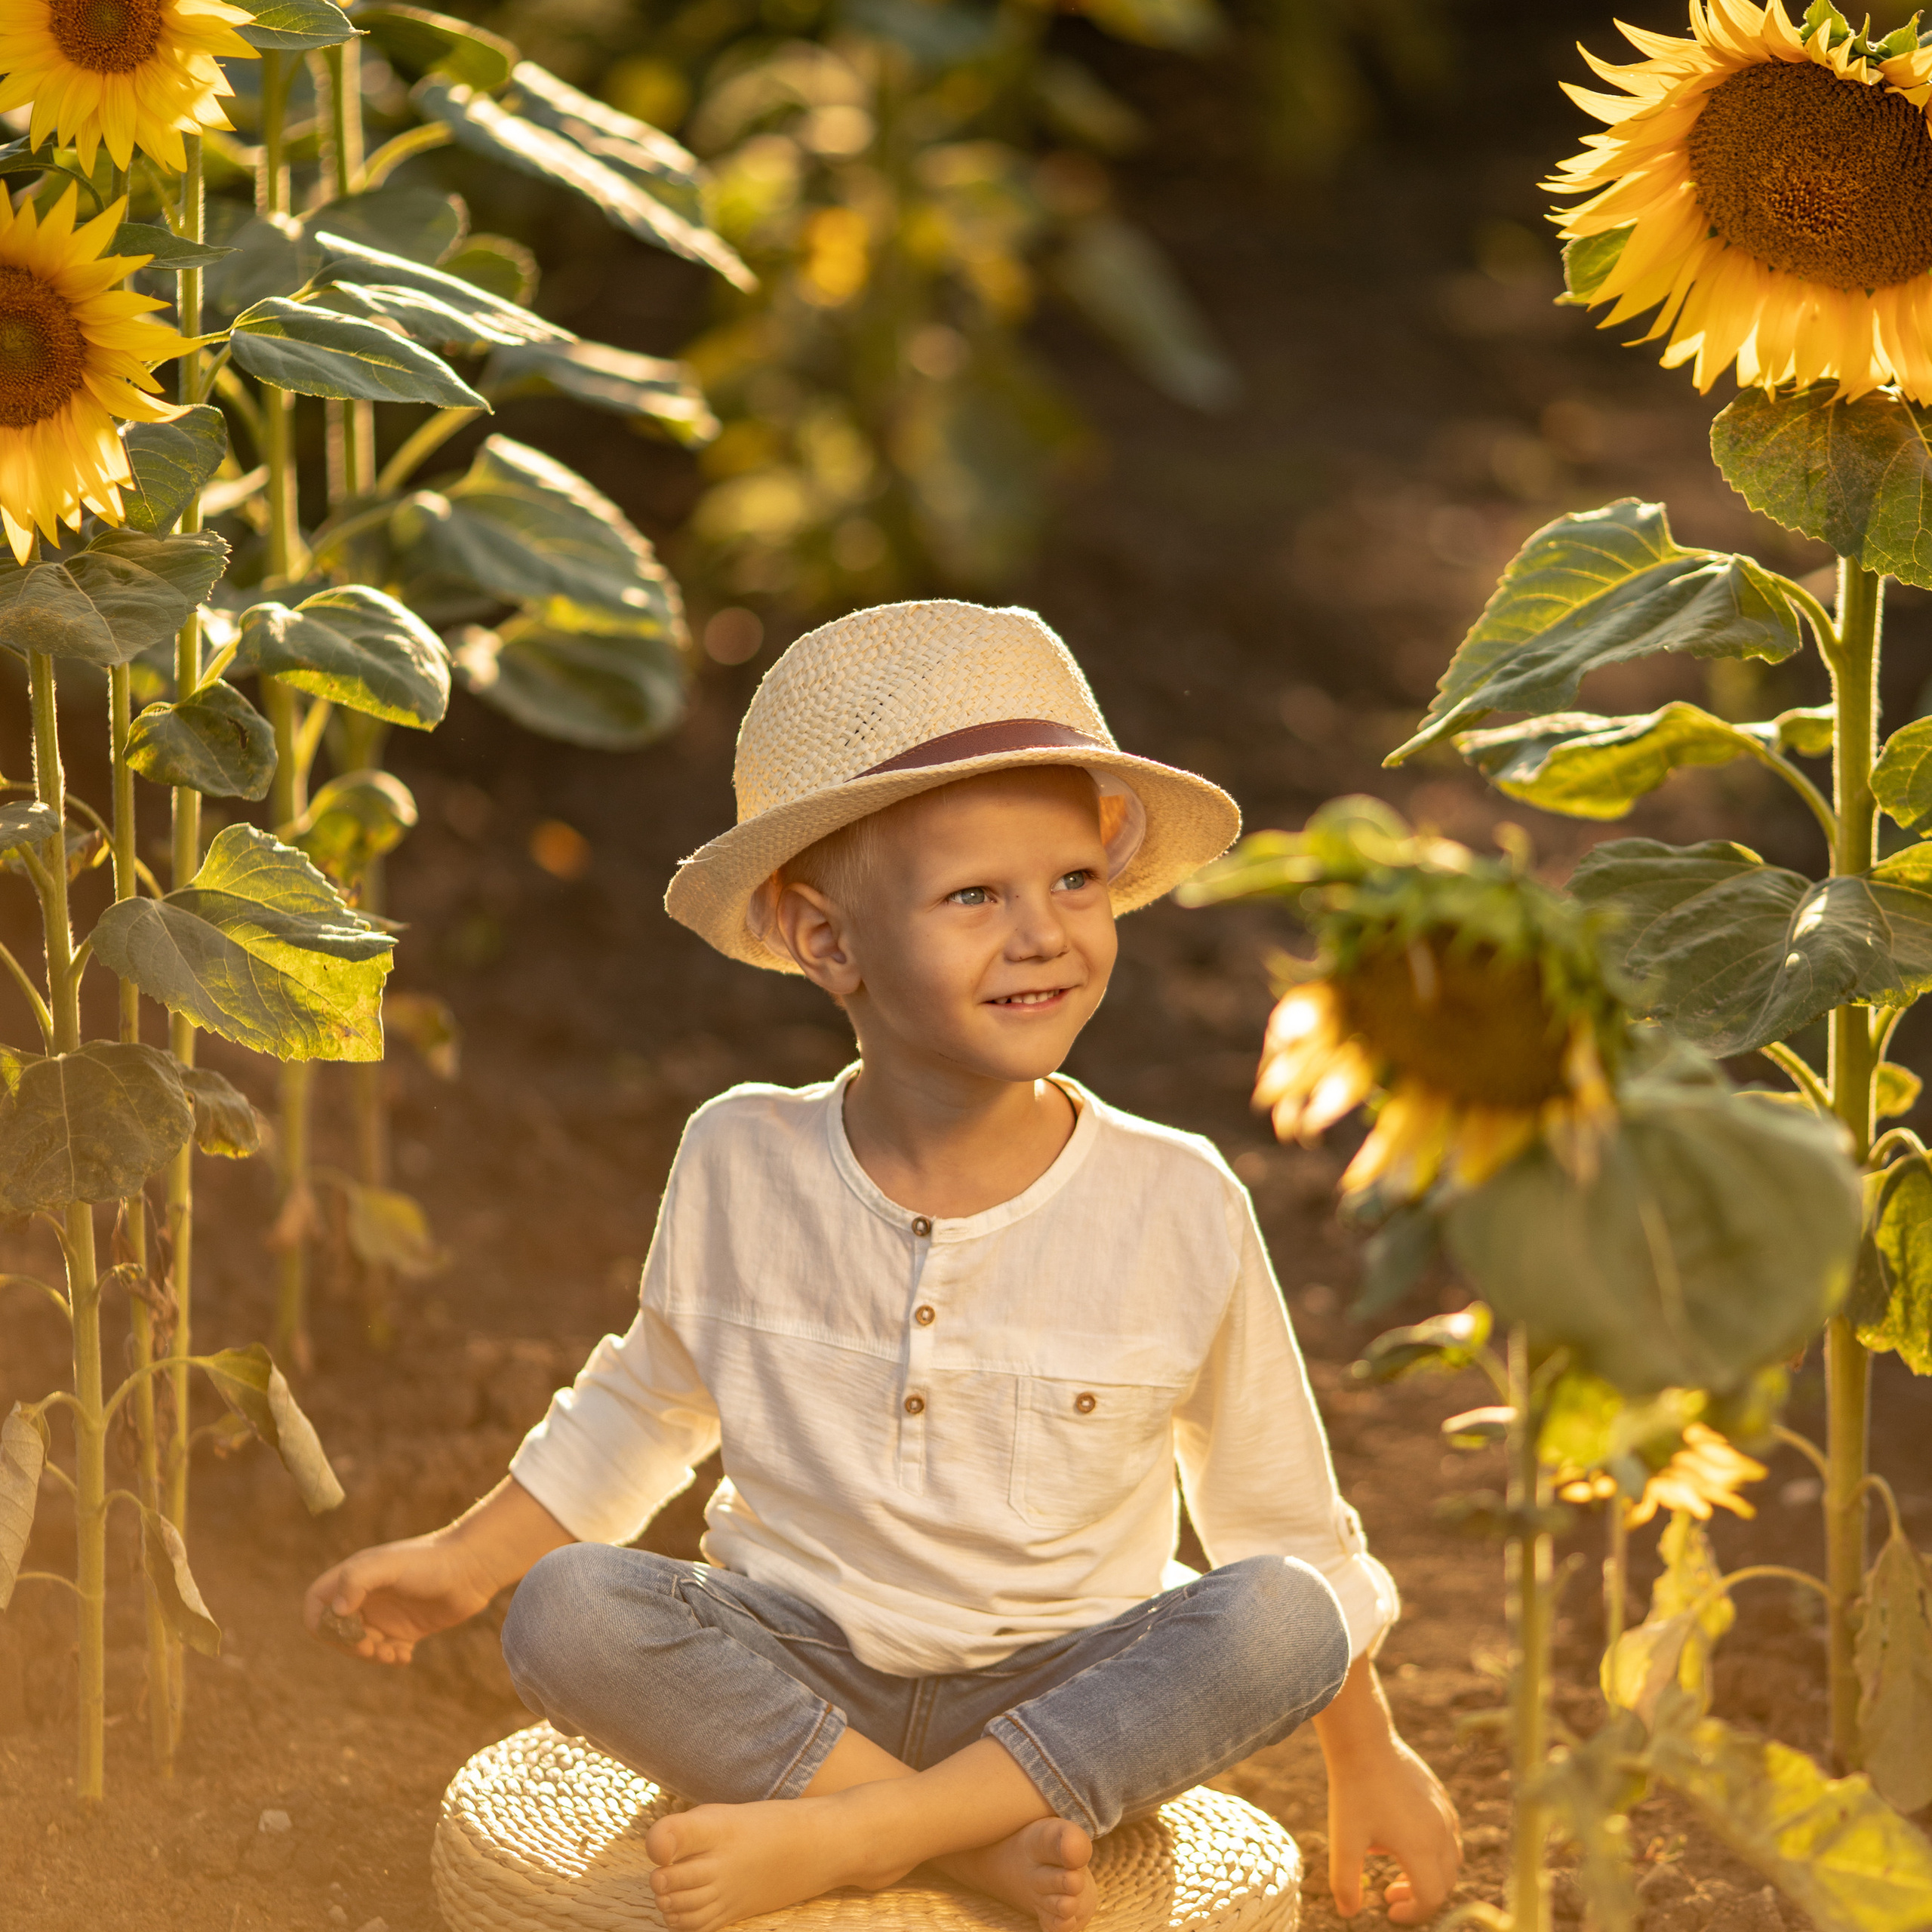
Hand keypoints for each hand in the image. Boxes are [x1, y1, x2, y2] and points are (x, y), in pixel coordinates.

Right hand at [303, 1531, 501, 1664]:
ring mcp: (387, 1613)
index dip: (321, 1622)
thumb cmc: (431, 1562)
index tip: (344, 1630)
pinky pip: (387, 1652)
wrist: (474, 1567)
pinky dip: (392, 1658)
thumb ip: (358, 1580)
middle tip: (373, 1647)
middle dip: (350, 1646)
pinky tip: (407, 1655)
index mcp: (356, 1577)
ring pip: (361, 1646)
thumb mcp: (391, 1565)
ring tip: (394, 1653)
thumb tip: (336, 1611)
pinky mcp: (407, 1628)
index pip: (316, 1603)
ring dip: (372, 1656)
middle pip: (337, 1631)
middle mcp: (367, 1596)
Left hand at [1325, 1731, 1461, 1923]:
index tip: (1389, 1910)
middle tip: (1390, 1893)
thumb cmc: (1353, 1790)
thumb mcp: (1343, 1840)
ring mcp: (1443, 1811)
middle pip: (1445, 1882)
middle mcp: (1440, 1831)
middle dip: (1421, 1896)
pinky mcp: (1439, 1794)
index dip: (1413, 1913)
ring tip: (1397, 1867)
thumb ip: (1345, 1882)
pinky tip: (1404, 1837)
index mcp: (1421, 1848)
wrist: (1363, 1740)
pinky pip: (1449, 1833)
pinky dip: (1435, 1848)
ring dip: (1431, 1873)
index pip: (1430, 1898)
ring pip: (1451, 1858)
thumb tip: (1347, 1913)